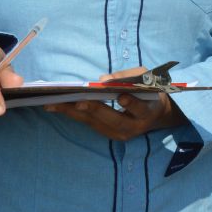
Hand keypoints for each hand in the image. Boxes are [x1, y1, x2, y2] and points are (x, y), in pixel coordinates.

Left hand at [45, 67, 188, 140]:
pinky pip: (90, 124)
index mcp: (148, 111)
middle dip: (96, 110)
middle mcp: (135, 127)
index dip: (132, 103)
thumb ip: (129, 76)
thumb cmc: (149, 90)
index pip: (140, 109)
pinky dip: (74, 115)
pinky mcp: (109, 135)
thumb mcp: (146, 77)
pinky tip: (58, 107)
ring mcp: (121, 134)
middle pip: (114, 120)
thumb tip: (103, 79)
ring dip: (75, 113)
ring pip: (97, 124)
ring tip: (55, 104)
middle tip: (79, 101)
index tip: (122, 96)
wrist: (155, 113)